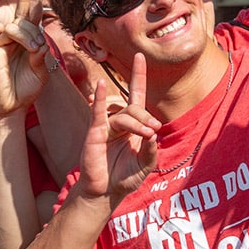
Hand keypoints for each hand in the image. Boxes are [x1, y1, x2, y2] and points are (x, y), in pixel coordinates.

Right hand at [0, 19, 49, 115]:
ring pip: (9, 28)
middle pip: (21, 21)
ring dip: (23, 34)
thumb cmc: (27, 88)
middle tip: (39, 44)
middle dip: (32, 28)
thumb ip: (41, 60)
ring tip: (33, 48)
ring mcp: (3, 47)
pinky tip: (0, 29)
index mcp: (28, 41)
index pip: (32, 21)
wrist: (14, 106)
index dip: (35, 8)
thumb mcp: (40, 75)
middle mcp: (15, 41)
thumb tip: (42, 46)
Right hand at [80, 56, 157, 201]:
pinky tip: (101, 86)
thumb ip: (151, 151)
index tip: (140, 56)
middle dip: (145, 117)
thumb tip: (153, 135)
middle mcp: (120, 122)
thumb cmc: (125, 178)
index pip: (137, 95)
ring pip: (123, 115)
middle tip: (152, 131)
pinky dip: (100, 98)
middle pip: (134, 107)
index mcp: (134, 126)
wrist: (106, 192)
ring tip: (145, 133)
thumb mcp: (145, 166)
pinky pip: (98, 113)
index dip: (138, 76)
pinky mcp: (95, 133)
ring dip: (135, 122)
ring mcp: (107, 126)